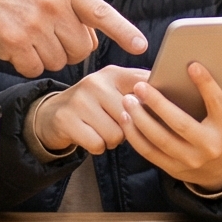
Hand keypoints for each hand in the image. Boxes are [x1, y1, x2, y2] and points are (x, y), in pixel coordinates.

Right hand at [0, 0, 148, 76]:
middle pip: (81, 49)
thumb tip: (93, 39)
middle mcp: (52, 6)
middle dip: (70, 49)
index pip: (100, 12)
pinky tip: (17, 46)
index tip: (141, 46)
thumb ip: (73, 6)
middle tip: (51, 35)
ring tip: (30, 35)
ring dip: (47, 56)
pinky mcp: (14, 43)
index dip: (123, 31)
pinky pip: (35, 69)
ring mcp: (33, 25)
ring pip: (59, 61)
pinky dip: (28, 64)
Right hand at [32, 66, 150, 155]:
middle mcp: (96, 82)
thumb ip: (138, 92)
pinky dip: (98, 147)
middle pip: (132, 117)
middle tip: (117, 124)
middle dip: (129, 129)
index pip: (145, 84)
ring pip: (116, 134)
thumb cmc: (93, 106)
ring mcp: (80, 100)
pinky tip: (91, 136)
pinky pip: (98, 144)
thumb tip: (170, 102)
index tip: (161, 109)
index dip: (156, 101)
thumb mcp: (113, 91)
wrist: (51, 115)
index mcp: (113, 73)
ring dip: (113, 140)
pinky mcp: (67, 119)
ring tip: (103, 130)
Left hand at [125, 64, 221, 192]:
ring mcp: (190, 160)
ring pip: (161, 140)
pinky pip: (150, 153)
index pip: (216, 103)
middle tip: (140, 86)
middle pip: (180, 124)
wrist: (221, 172)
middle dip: (158, 104)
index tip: (191, 65)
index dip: (205, 84)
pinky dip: (135, 136)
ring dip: (140, 120)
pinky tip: (126, 119)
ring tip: (128, 101)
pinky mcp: (174, 169)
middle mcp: (209, 146)